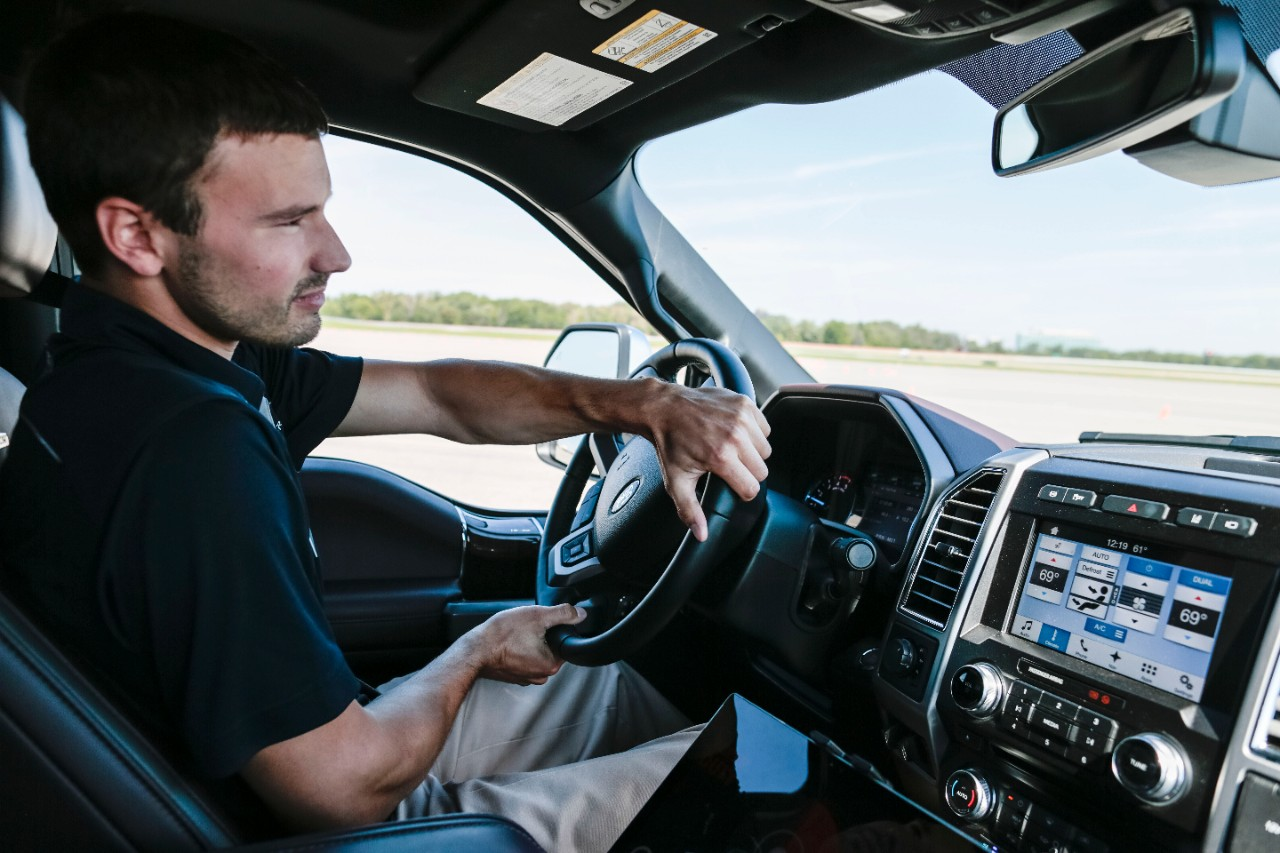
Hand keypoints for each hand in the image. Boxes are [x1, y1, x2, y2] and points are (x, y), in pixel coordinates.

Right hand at [466, 604, 585, 684]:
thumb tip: (580, 614)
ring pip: (536, 653)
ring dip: (529, 642)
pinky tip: (509, 642)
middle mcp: (540, 676)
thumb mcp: (537, 616)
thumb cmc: (501, 636)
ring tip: (515, 635)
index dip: (556, 629)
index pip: (565, 644)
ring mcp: (525, 677)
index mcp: (550, 665)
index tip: (543, 624)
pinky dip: (518, 650)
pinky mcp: (513, 675)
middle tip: (526, 628)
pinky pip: (523, 659)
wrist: (473, 650)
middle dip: (542, 636)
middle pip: (551, 648)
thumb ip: (563, 614)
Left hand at [643, 379, 770, 540]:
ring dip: (753, 452)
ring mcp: (741, 418)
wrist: (664, 408)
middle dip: (747, 472)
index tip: (731, 485)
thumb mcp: (677, 481)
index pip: (752, 487)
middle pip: (761, 470)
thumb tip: (702, 534)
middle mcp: (734, 436)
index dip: (742, 491)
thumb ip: (690, 511)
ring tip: (731, 448)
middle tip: (728, 465)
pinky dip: (755, 432)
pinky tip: (736, 433)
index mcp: (720, 457)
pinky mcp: (745, 404)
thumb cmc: (670, 443)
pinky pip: (765, 427)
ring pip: (766, 449)